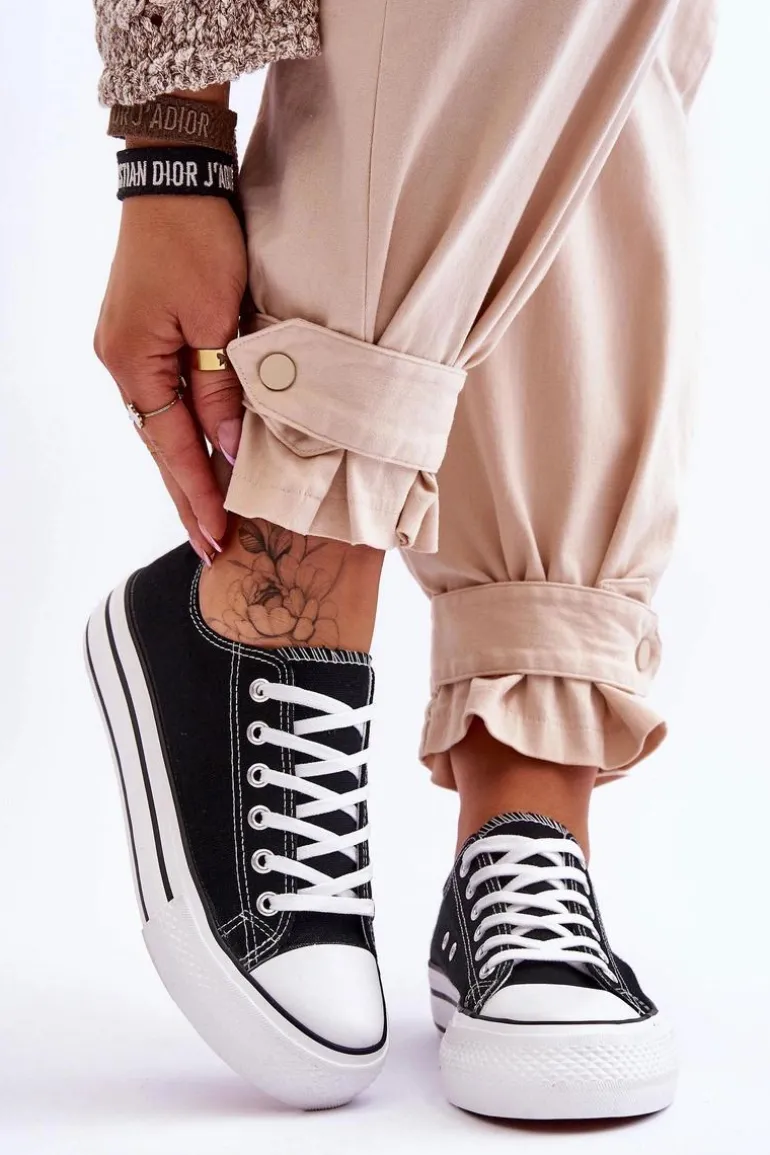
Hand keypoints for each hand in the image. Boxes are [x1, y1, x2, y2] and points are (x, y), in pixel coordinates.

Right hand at [94, 194, 247, 552]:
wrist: (174, 181)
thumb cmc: (195, 239)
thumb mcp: (216, 318)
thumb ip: (219, 388)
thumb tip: (226, 446)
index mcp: (133, 362)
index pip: (171, 445)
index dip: (197, 493)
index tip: (217, 534)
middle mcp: (122, 364)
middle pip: (159, 445)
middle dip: (187, 497)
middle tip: (210, 546)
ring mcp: (128, 351)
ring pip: (162, 426)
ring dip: (186, 469)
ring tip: (207, 516)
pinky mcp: (142, 337)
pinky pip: (165, 400)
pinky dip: (184, 433)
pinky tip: (199, 457)